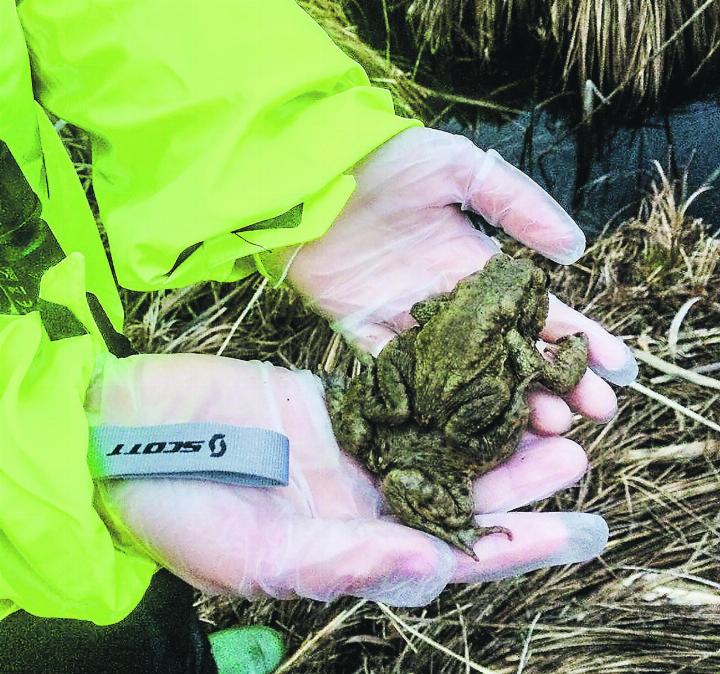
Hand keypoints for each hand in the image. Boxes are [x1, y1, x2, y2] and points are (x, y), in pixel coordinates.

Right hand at [87, 354, 606, 606]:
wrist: (126, 436)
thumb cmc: (173, 508)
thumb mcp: (251, 552)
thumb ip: (338, 559)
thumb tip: (424, 568)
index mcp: (344, 547)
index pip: (443, 552)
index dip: (509, 547)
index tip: (569, 534)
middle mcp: (357, 502)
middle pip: (453, 497)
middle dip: (516, 486)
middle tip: (573, 460)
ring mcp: (347, 449)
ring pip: (436, 444)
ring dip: (489, 433)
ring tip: (547, 415)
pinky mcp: (332, 403)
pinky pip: (398, 396)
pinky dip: (441, 389)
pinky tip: (480, 374)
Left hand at [285, 127, 637, 434]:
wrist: (316, 173)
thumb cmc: (389, 162)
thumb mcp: (460, 168)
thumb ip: (515, 204)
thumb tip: (574, 249)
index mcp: (476, 267)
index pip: (538, 312)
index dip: (579, 340)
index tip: (618, 370)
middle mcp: (449, 305)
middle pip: (510, 355)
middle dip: (555, 383)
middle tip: (595, 414)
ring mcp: (408, 324)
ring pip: (464, 376)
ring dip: (503, 403)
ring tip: (544, 427)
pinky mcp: (365, 334)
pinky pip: (401, 376)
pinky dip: (429, 401)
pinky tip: (464, 428)